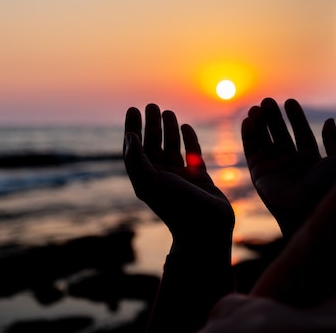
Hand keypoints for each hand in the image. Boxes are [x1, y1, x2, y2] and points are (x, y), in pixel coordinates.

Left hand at [123, 104, 234, 251]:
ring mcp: (181, 177)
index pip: (135, 148)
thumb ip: (137, 159)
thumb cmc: (176, 207)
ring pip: (172, 147)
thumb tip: (130, 136)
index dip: (132, 128)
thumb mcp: (150, 183)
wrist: (206, 229)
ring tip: (168, 112)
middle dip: (151, 125)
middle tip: (152, 105)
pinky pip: (193, 155)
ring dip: (169, 129)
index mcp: (146, 178)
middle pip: (153, 144)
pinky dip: (189, 140)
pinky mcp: (200, 179)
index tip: (133, 109)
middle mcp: (162, 177)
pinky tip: (186, 127)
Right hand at [242, 98, 335, 237]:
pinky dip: (248, 137)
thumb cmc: (330, 188)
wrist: (311, 211)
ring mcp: (275, 170)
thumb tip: (330, 121)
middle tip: (268, 101)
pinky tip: (248, 121)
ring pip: (265, 142)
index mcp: (312, 162)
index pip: (302, 135)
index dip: (296, 119)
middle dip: (274, 119)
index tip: (290, 102)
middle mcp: (292, 166)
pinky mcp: (260, 176)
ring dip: (260, 125)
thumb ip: (334, 141)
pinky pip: (252, 153)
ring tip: (256, 107)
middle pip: (281, 136)